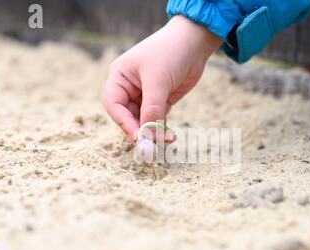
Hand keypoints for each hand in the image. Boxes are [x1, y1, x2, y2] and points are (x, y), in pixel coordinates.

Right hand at [104, 15, 222, 142]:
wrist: (194, 42)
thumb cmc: (170, 53)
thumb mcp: (157, 81)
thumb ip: (151, 109)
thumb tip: (148, 136)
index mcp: (119, 78)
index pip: (114, 106)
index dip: (125, 123)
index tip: (138, 138)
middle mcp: (129, 88)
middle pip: (128, 117)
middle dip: (141, 131)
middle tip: (152, 147)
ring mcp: (145, 95)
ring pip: (144, 121)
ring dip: (153, 132)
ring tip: (167, 140)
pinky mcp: (161, 100)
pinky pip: (157, 120)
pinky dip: (162, 129)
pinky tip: (171, 136)